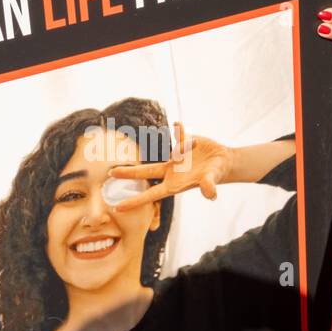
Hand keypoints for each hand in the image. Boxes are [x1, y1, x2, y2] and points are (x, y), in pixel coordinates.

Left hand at [110, 123, 232, 208]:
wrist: (222, 162)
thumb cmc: (216, 174)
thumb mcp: (212, 179)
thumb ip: (209, 186)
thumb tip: (211, 194)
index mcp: (175, 184)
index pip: (151, 194)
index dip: (135, 201)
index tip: (118, 207)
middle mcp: (171, 172)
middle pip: (146, 173)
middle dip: (129, 173)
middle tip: (110, 173)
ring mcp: (175, 159)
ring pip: (161, 153)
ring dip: (167, 148)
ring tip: (187, 145)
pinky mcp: (182, 146)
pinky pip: (178, 137)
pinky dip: (179, 131)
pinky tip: (178, 123)